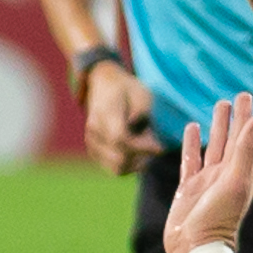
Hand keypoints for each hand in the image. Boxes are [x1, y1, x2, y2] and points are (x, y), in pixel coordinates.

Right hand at [80, 59, 161, 177]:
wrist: (103, 85)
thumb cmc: (127, 89)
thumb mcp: (142, 94)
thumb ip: (144, 115)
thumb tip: (145, 138)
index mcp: (106, 113)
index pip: (121, 139)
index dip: (143, 148)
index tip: (161, 146)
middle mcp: (94, 130)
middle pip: (119, 159)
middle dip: (142, 157)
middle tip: (156, 146)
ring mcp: (92, 142)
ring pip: (117, 168)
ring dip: (136, 163)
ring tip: (146, 146)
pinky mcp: (94, 151)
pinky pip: (113, 167)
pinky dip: (129, 164)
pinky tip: (137, 150)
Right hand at [166, 93, 252, 252]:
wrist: (195, 248)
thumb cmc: (219, 219)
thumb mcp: (236, 181)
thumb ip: (245, 149)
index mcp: (245, 173)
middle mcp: (229, 175)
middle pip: (238, 138)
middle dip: (242, 117)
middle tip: (244, 94)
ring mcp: (209, 181)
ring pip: (216, 145)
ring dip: (220, 126)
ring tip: (221, 103)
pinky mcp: (189, 187)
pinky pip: (192, 159)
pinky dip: (192, 143)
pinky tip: (192, 128)